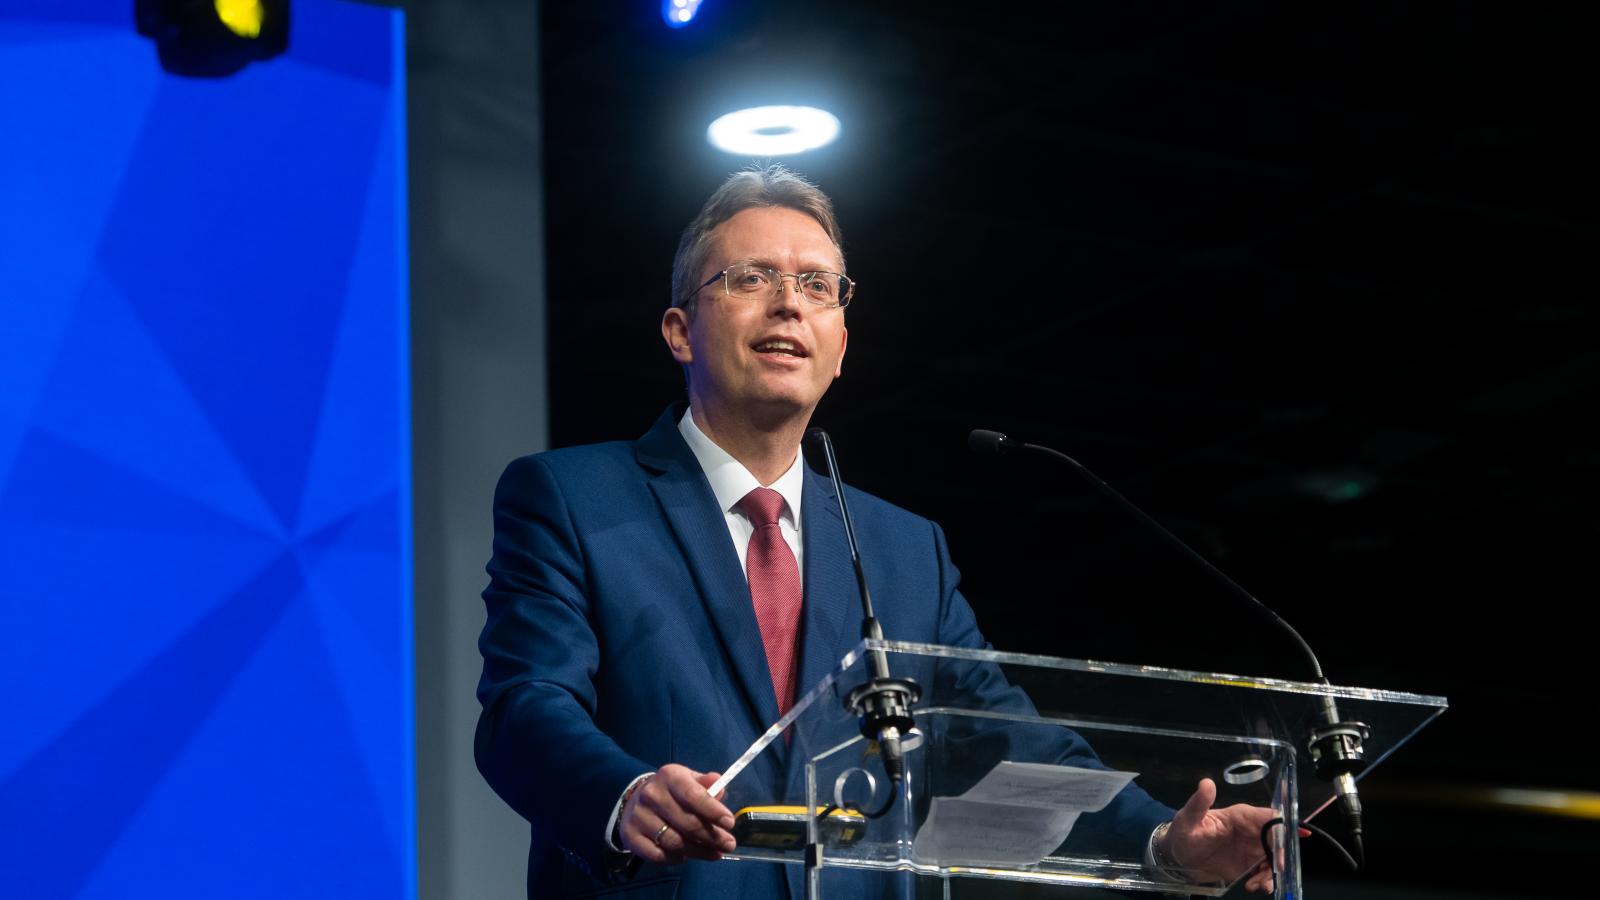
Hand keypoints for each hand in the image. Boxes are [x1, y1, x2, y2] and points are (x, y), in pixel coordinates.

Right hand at [618, 764, 736, 864]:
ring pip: (675, 842)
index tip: (730, 823)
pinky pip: (659, 856)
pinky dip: (676, 859)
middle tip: (728, 844)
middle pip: (687, 823)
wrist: (636, 799)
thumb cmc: (672, 791)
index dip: (713, 811)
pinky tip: (686, 856)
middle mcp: (652, 795)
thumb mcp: (689, 781)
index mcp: (670, 777)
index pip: (694, 795)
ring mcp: (639, 817)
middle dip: (712, 837)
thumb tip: (719, 785)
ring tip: (714, 853)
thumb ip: (707, 785)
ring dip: (698, 851)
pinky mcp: (631, 836)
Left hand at [1161, 778, 1279, 892]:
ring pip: (1274, 860)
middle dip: (1280, 856)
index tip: (1286, 843)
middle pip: (1278, 841)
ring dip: (1271, 873)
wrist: (1178, 855)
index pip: (1270, 818)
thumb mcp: (1188, 817)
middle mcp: (1252, 832)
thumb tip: (1206, 783)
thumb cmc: (1184, 831)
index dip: (1283, 828)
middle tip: (1274, 870)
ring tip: (1258, 885)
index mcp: (1242, 816)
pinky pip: (1265, 873)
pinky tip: (1253, 886)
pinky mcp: (1249, 866)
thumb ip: (1199, 802)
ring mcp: (1252, 850)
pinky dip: (1264, 881)